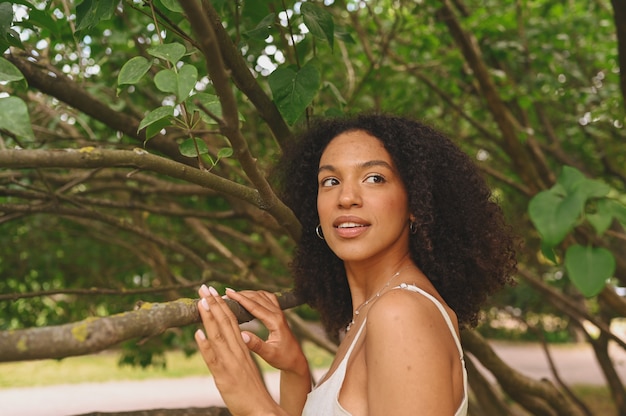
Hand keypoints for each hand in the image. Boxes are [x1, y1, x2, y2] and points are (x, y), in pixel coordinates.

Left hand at [195, 285, 283, 415]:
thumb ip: (235, 351)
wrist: (262, 409)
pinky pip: (213, 358)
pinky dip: (206, 345)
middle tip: (204, 287)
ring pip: (219, 335)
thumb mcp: (243, 366)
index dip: (221, 305)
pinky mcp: (224, 376)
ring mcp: (230, 363)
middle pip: (226, 323)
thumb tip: (224, 340)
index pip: (232, 321)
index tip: (212, 292)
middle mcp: (237, 352)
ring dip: (210, 317)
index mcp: (242, 348)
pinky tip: (198, 333)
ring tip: (201, 301)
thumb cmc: (251, 390)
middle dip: (214, 303)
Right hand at [224, 289, 308, 375]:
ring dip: (248, 293)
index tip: (228, 293)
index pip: (254, 306)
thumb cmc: (284, 358)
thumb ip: (256, 345)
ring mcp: (279, 313)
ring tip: (234, 295)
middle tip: (226, 293)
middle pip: (257, 297)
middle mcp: (278, 314)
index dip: (240, 298)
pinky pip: (267, 298)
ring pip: (262, 296)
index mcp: (275, 322)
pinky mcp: (279, 314)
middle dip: (241, 294)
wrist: (296, 359)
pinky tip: (249, 297)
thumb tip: (242, 334)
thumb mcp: (269, 354)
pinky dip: (257, 295)